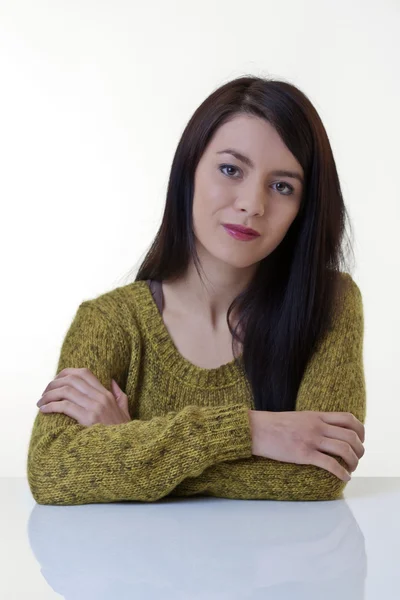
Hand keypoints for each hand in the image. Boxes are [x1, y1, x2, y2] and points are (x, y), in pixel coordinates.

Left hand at [36, 368, 130, 425]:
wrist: (125, 449)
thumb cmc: (122, 432)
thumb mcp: (125, 410)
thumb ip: (119, 395)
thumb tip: (112, 381)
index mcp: (106, 394)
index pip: (84, 373)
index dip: (66, 373)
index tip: (55, 381)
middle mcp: (100, 397)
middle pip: (72, 379)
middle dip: (53, 383)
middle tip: (44, 393)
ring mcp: (95, 407)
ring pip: (66, 391)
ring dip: (49, 395)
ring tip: (41, 402)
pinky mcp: (89, 419)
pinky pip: (65, 406)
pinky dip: (51, 406)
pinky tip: (44, 410)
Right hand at [248, 410, 364, 481]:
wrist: (256, 429)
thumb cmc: (274, 425)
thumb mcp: (299, 417)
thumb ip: (314, 422)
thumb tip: (327, 432)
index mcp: (317, 416)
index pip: (348, 419)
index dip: (360, 431)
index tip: (359, 440)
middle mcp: (317, 426)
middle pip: (351, 436)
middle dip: (359, 449)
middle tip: (357, 458)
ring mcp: (311, 440)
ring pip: (344, 450)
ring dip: (353, 462)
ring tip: (351, 469)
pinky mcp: (304, 454)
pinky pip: (330, 464)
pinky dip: (342, 472)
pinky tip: (344, 477)